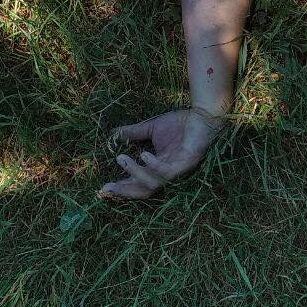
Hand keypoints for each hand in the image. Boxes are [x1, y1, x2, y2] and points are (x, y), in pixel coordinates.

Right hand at [98, 108, 222, 199]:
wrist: (202, 115)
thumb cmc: (180, 123)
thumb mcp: (151, 128)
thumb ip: (134, 133)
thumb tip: (114, 135)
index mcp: (157, 167)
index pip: (137, 183)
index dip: (121, 187)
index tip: (103, 187)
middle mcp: (166, 173)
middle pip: (144, 191)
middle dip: (125, 190)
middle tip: (107, 187)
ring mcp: (177, 170)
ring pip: (153, 183)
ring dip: (135, 173)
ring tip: (121, 158)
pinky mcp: (186, 163)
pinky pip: (168, 171)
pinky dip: (154, 165)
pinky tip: (144, 154)